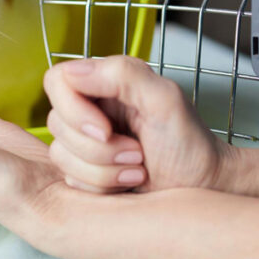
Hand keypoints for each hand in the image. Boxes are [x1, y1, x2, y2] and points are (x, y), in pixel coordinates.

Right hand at [43, 56, 232, 192]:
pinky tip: (128, 182)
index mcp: (106, 82)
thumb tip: (75, 72)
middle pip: (56, 123)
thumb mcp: (165, 99)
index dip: (73, 109)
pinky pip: (70, 180)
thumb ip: (124, 75)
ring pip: (61, 156)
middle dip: (98, 148)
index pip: (57, 81)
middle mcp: (91, 109)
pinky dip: (103, 186)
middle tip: (136, 153)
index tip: (105, 130)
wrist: (201, 187)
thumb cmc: (190, 143)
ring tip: (138, 168)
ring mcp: (85, 142)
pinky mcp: (84, 172)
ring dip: (104, 170)